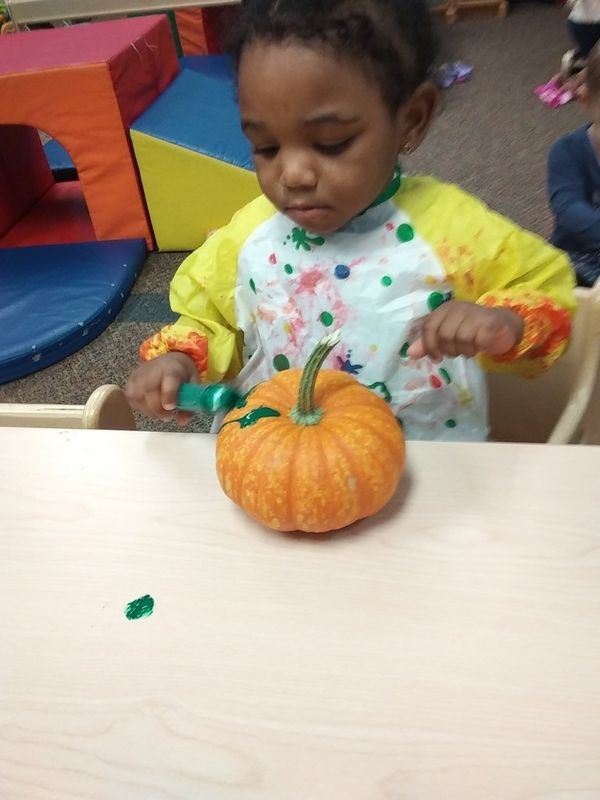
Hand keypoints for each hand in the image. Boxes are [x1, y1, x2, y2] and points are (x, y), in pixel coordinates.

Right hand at [126, 352, 198, 424]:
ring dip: (149, 410)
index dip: (168, 395)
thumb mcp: (193, 384)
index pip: (169, 379)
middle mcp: (153, 369)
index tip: (170, 408)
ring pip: (138, 397)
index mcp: (172, 368)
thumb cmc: (181, 373)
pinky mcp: (131, 381)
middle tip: (169, 415)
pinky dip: (140, 407)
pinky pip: (131, 399)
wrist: (169, 359)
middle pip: (150, 391)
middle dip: (159, 409)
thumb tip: (182, 421)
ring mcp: (139, 374)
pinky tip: (150, 407)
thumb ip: (190, 403)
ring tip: (160, 412)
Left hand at [407, 301, 523, 360]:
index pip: (429, 327)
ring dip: (465, 350)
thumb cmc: (471, 330)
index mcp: (444, 309)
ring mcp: (474, 312)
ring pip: (460, 338)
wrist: (502, 326)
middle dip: (449, 349)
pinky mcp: (489, 321)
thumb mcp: (447, 336)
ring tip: (471, 348)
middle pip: (444, 335)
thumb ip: (429, 343)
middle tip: (458, 352)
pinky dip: (478, 347)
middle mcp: (458, 308)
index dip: (430, 345)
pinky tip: (481, 345)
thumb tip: (410, 353)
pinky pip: (477, 339)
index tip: (437, 357)